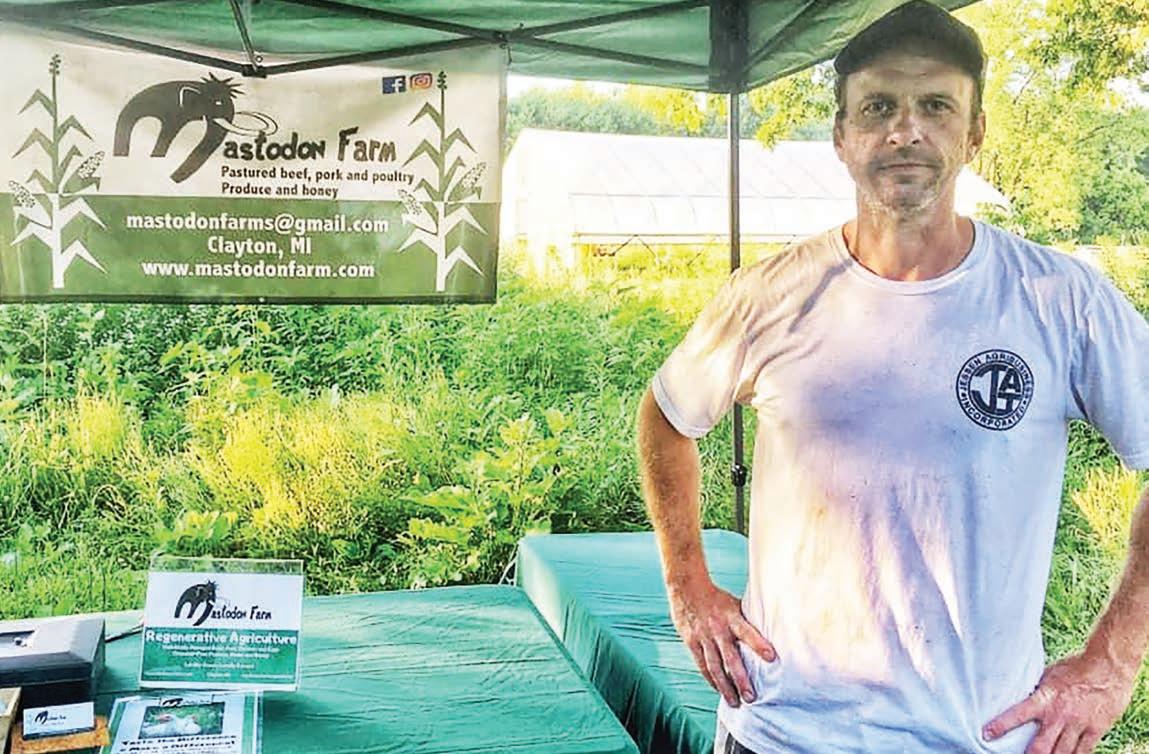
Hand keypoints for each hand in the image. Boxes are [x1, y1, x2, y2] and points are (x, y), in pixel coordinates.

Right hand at [667, 579, 775, 706]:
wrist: (687, 588)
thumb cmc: (716, 597)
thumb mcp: (734, 603)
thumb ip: (748, 619)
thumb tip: (771, 629)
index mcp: (731, 617)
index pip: (747, 632)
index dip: (758, 644)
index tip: (772, 657)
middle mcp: (717, 629)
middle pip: (730, 657)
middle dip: (741, 679)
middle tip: (751, 697)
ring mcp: (703, 637)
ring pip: (715, 666)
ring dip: (725, 687)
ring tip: (735, 703)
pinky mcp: (691, 642)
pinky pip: (702, 664)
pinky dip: (711, 679)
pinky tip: (719, 690)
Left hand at [982, 653, 1136, 753]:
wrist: (1108, 667)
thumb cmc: (1075, 667)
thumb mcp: (1049, 675)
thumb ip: (1037, 690)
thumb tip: (1020, 694)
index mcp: (1044, 698)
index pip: (1017, 714)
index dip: (1001, 726)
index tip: (986, 734)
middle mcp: (1060, 715)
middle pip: (1040, 747)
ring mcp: (1078, 724)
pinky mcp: (1096, 730)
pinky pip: (1083, 752)